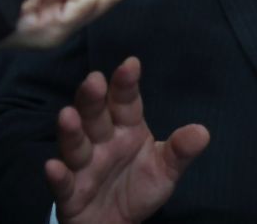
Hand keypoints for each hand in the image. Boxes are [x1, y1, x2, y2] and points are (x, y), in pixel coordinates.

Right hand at [45, 57, 209, 223]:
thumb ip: (180, 151)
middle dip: (92, 99)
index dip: (126, 84)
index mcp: (126, 129)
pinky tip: (53, 166)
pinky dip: (57, 176)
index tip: (131, 64)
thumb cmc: (138, 187)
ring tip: (67, 115)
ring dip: (70, 131)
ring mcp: (83, 166)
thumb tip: (203, 132)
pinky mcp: (70, 193)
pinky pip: (63, 184)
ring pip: (75, 145)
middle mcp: (101, 141)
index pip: (125, 103)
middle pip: (95, 116)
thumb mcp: (165, 170)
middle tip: (93, 80)